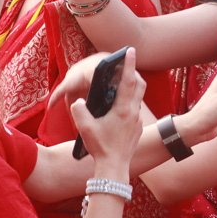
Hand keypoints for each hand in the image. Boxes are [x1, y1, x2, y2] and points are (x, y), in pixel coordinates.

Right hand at [69, 48, 145, 172]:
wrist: (114, 167)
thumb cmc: (100, 147)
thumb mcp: (85, 129)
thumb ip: (79, 111)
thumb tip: (77, 101)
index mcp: (122, 110)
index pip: (127, 82)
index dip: (128, 65)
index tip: (131, 50)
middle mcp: (132, 112)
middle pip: (139, 85)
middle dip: (134, 71)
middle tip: (127, 63)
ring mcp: (137, 120)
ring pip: (139, 96)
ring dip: (134, 86)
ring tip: (124, 81)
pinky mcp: (138, 128)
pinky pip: (136, 108)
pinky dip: (131, 100)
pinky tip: (121, 104)